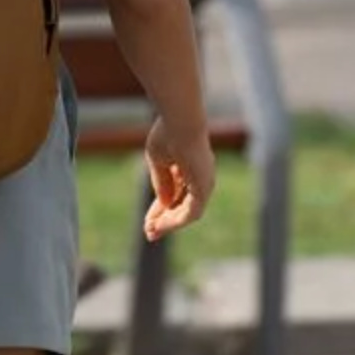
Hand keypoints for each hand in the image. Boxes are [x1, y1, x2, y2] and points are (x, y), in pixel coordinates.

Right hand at [143, 117, 215, 241]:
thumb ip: (162, 182)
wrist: (180, 122)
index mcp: (191, 165)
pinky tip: (160, 225)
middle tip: (149, 232)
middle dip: (165, 219)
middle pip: (183, 204)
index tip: (149, 220)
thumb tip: (164, 203)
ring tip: (151, 232)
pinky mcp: (204, 188)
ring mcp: (205, 182)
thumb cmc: (167, 133)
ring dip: (169, 223)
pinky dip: (175, 221)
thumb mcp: (158, 159)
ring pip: (188, 212)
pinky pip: (191, 212)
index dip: (162, 206)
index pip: (177, 192)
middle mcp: (202, 176)